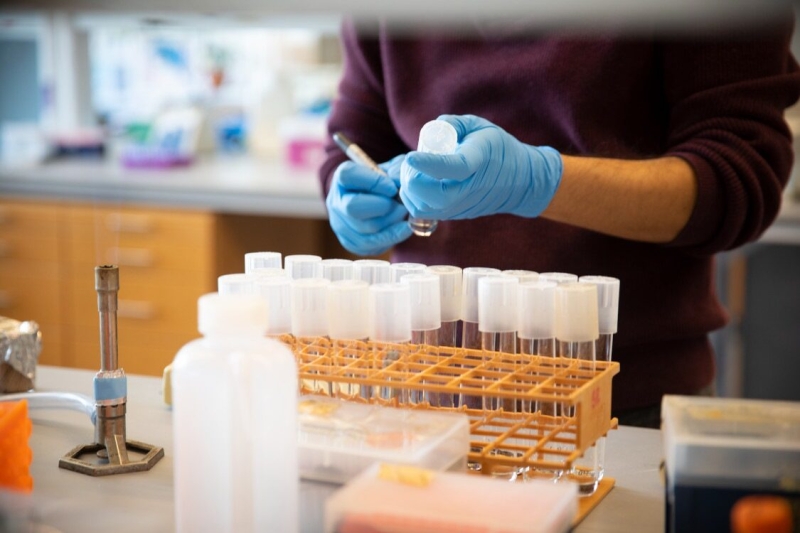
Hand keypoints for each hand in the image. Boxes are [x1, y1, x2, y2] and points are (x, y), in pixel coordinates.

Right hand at [326, 154, 412, 255]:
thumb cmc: (384, 182)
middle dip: (383, 206)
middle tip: (400, 204)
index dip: (374, 181)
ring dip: (391, 222)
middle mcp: (336, 201)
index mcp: (342, 178)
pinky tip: (403, 228)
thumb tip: (398, 181)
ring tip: (404, 214)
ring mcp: (340, 224)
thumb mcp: (390, 169)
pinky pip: (370, 244)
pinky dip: (392, 237)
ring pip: (365, 228)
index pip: (349, 175)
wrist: (374, 202)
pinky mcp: (350, 242)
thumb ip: (397, 170)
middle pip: (352, 207)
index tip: (393, 187)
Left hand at [399, 114, 562, 219]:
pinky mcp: (455, 215)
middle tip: (412, 162)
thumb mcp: (479, 126)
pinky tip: (416, 183)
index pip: (454, 168)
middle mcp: (470, 189)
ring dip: (409, 190)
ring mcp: (461, 206)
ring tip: (414, 172)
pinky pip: (424, 212)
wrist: (521, 181)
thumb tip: (431, 130)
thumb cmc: (498, 148)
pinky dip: (413, 198)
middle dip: (412, 178)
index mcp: (478, 161)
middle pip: (432, 196)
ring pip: (423, 207)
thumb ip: (452, 124)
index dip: (429, 164)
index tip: (410, 156)